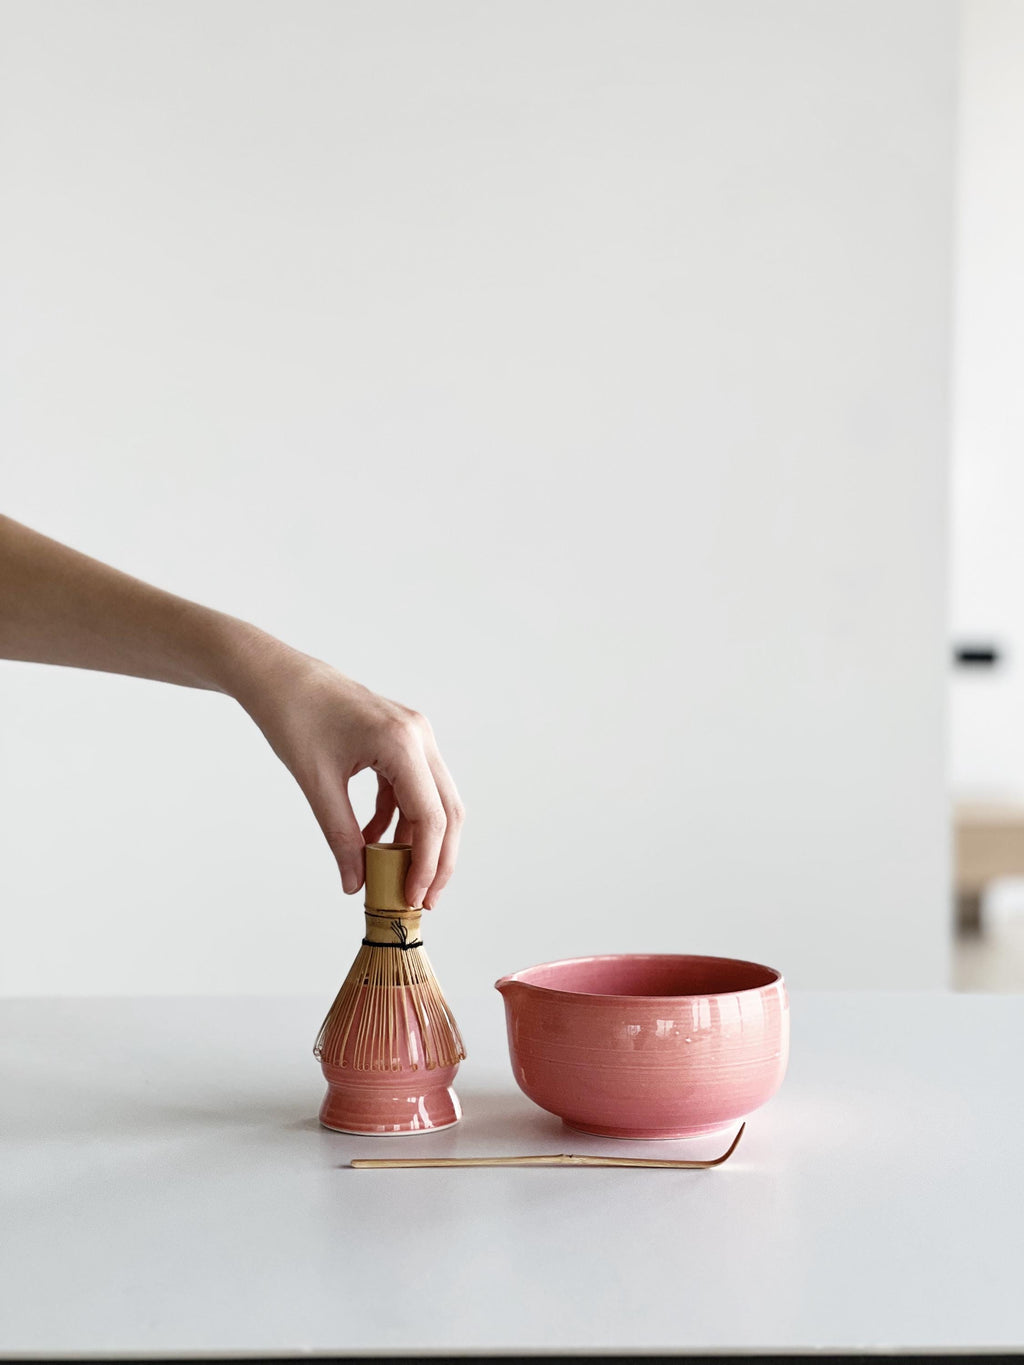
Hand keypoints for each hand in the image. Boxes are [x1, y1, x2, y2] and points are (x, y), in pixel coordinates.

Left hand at [230, 642, 463, 907]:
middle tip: (423, 899)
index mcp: (401, 743)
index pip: (431, 817)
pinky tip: (376, 840)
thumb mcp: (317, 784)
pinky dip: (401, 818)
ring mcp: (415, 735)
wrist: (281, 677)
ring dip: (421, 841)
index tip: (413, 899)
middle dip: (438, 859)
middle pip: (447, 811)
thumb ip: (341, 836)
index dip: (426, 864)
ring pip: (436, 800)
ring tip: (399, 878)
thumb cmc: (294, 717)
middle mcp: (419, 736)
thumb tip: (356, 883)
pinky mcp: (403, 739)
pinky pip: (414, 788)